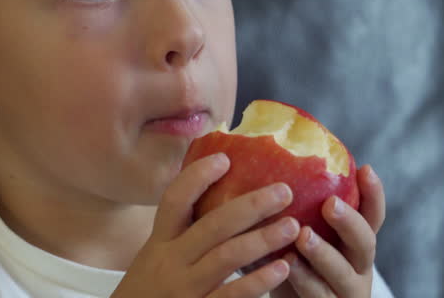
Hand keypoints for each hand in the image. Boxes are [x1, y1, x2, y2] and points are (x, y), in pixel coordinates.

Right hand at [112, 153, 299, 297]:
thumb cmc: (150, 292)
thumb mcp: (156, 259)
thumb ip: (182, 235)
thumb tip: (223, 205)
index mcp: (160, 242)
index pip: (174, 201)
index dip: (197, 177)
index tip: (224, 159)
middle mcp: (170, 261)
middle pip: (212, 225)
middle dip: (251, 205)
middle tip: (284, 190)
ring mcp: (184, 288)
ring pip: (226, 257)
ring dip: (262, 239)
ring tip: (292, 226)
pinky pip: (231, 296)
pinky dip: (258, 281)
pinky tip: (281, 268)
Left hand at [271, 164, 385, 297]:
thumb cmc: (291, 262)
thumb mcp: (300, 232)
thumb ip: (298, 207)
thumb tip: (269, 159)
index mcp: (354, 242)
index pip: (372, 216)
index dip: (373, 194)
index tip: (365, 169)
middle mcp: (356, 266)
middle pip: (365, 243)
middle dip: (349, 222)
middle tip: (330, 204)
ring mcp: (345, 291)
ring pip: (342, 274)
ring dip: (324, 254)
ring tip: (304, 236)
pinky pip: (317, 295)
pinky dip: (303, 279)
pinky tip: (286, 264)